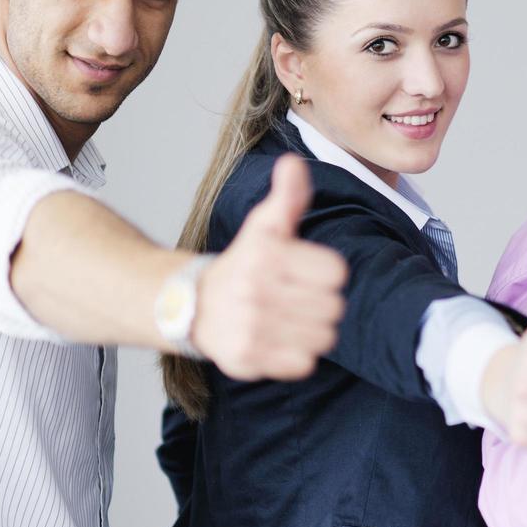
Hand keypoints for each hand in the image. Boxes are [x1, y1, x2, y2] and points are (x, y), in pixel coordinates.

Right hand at [191, 154, 347, 380]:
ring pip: (324, 338)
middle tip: (298, 298)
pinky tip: (279, 339)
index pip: (337, 274)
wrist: (188, 304)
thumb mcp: (264, 226)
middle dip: (322, 303)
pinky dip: (298, 355)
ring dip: (314, 331)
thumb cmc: (243, 262)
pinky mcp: (247, 359)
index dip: (327, 274)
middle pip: (334, 308)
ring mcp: (251, 327)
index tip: (307, 272)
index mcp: (268, 256)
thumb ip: (288, 196)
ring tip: (291, 319)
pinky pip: (303, 364)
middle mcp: (257, 291)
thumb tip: (293, 162)